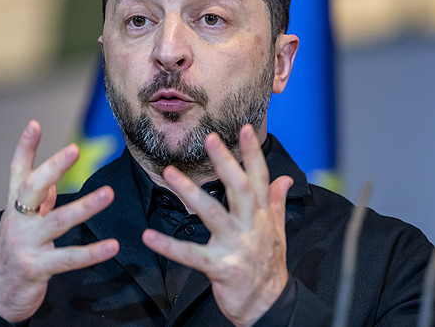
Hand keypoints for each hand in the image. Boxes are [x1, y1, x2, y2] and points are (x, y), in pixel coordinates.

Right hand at [0, 121, 118, 321]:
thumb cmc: (13, 253)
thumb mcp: (22, 223)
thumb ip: (38, 203)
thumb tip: (53, 184)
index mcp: (14, 207)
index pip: (18, 172)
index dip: (25, 148)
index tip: (34, 124)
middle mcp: (17, 221)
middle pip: (32, 188)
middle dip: (53, 168)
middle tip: (74, 149)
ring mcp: (25, 244)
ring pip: (57, 222)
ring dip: (84, 207)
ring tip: (108, 194)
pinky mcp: (36, 268)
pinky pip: (68, 258)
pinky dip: (91, 252)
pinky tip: (112, 246)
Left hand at [142, 125, 293, 326]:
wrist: (269, 306)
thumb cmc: (269, 266)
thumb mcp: (277, 232)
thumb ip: (276, 202)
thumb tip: (285, 178)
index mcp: (261, 216)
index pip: (260, 178)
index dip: (252, 153)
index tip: (243, 129)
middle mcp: (251, 226)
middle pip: (239, 189)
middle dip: (226, 163)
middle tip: (210, 139)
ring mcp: (236, 246)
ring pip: (213, 214)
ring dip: (190, 193)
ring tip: (169, 174)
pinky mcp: (221, 267)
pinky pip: (192, 255)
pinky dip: (170, 246)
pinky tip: (149, 237)